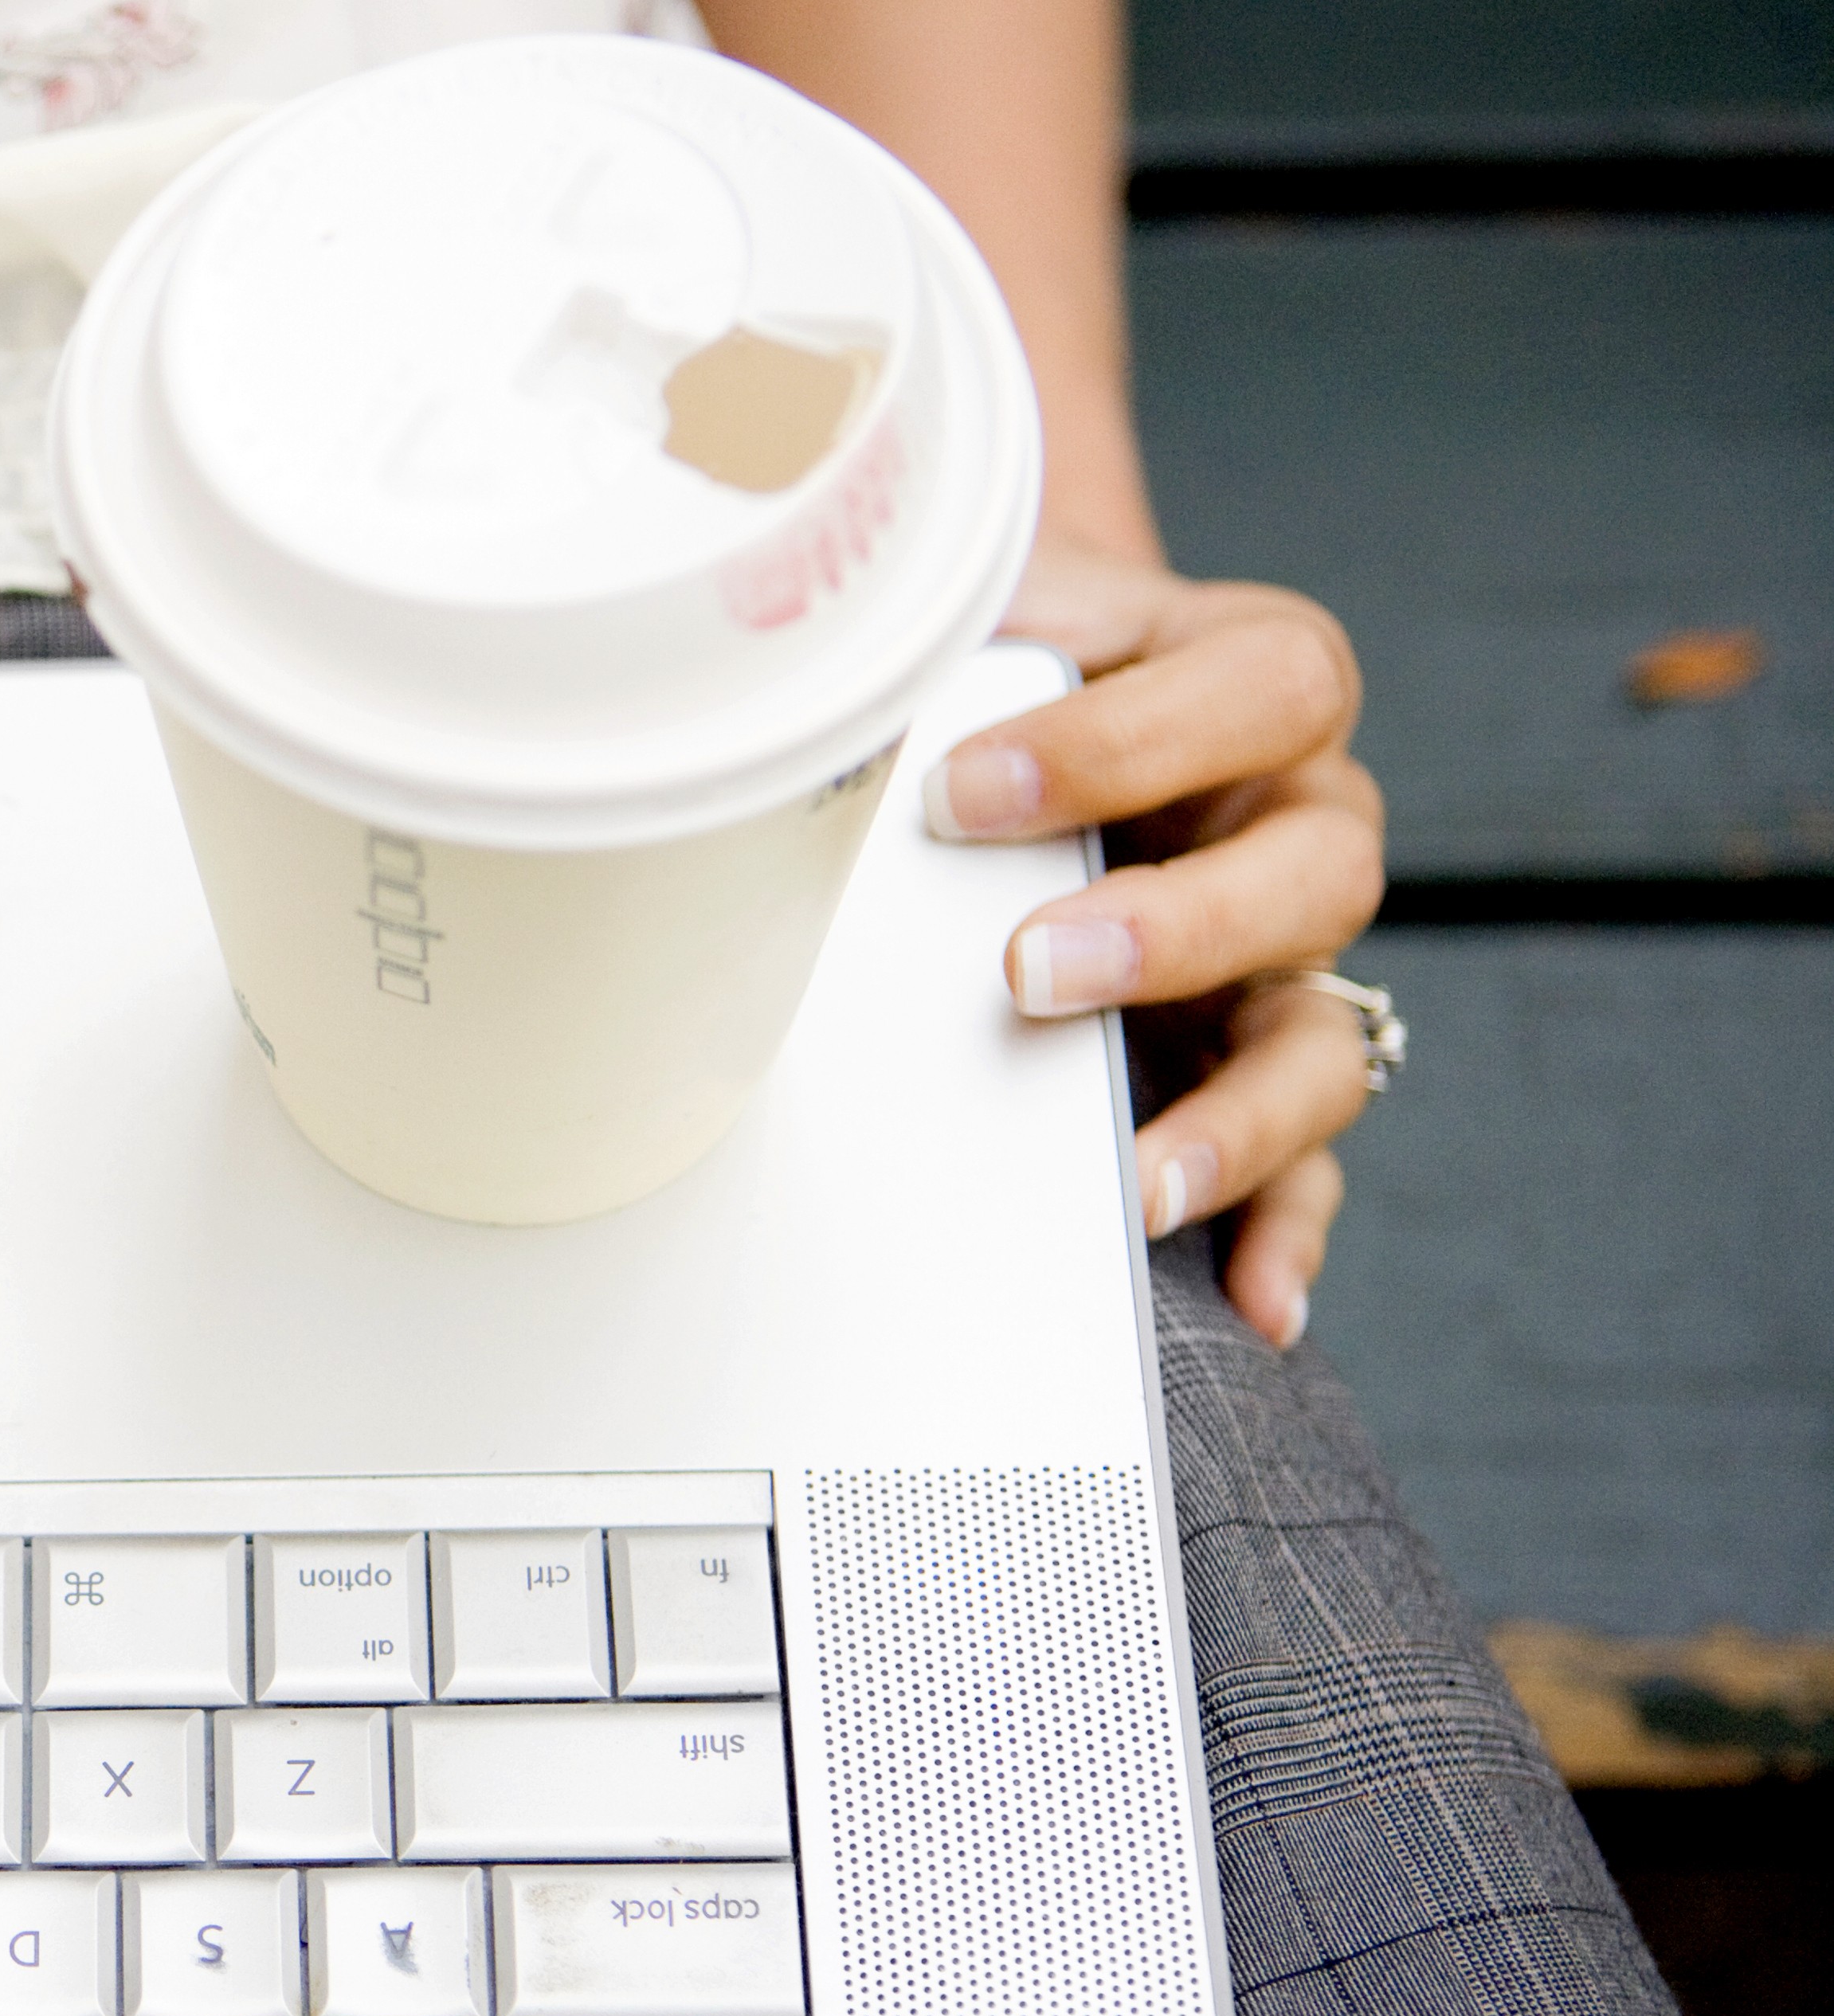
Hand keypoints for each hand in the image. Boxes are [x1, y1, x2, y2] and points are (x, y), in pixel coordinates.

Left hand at [922, 537, 1386, 1347]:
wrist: (1018, 701)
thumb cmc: (1000, 664)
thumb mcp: (982, 614)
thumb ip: (942, 644)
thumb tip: (795, 702)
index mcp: (1256, 682)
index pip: (1269, 690)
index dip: (1130, 740)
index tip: (967, 788)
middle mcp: (1299, 819)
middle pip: (1320, 873)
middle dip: (1175, 931)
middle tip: (1026, 971)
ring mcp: (1290, 955)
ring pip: (1323, 1039)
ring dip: (1237, 1116)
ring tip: (1134, 1177)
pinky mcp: (1254, 1063)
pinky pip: (1306, 1160)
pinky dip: (1282, 1230)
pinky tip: (1249, 1299)